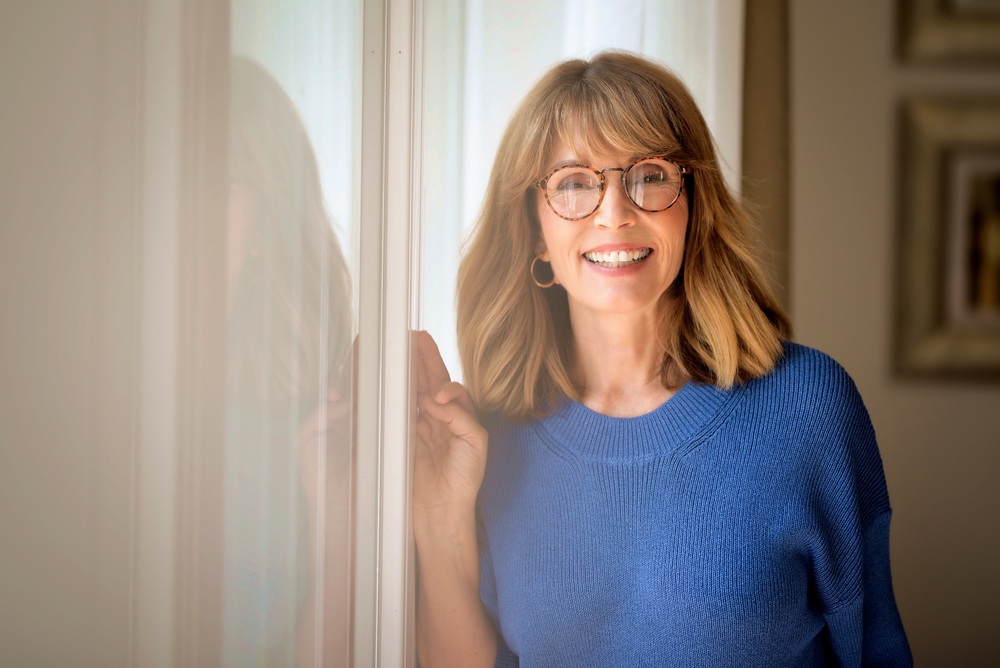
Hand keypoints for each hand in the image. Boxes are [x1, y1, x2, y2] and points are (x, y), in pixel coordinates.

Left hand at [413, 331, 488, 533]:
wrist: (435, 512)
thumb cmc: (415, 484)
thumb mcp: (398, 446)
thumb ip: (398, 420)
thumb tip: (389, 395)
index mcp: (427, 418)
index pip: (419, 384)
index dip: (411, 365)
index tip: (399, 346)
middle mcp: (446, 417)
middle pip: (437, 380)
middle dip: (427, 357)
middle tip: (416, 336)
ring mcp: (463, 426)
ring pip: (453, 391)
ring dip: (437, 376)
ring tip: (422, 364)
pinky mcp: (476, 439)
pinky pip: (464, 417)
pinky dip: (450, 407)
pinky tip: (435, 402)